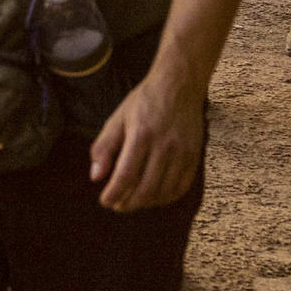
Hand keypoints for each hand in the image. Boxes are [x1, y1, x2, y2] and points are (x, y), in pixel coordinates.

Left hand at [87, 68, 205, 213]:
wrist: (179, 85)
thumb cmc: (144, 101)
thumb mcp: (117, 118)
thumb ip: (104, 147)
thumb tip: (96, 177)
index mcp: (141, 135)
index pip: (126, 176)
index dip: (114, 194)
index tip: (105, 201)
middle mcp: (164, 146)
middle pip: (146, 189)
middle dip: (128, 203)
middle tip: (117, 205)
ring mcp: (182, 152)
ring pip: (164, 192)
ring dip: (146, 203)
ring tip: (133, 201)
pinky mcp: (194, 156)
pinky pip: (181, 187)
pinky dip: (166, 197)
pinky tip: (155, 196)